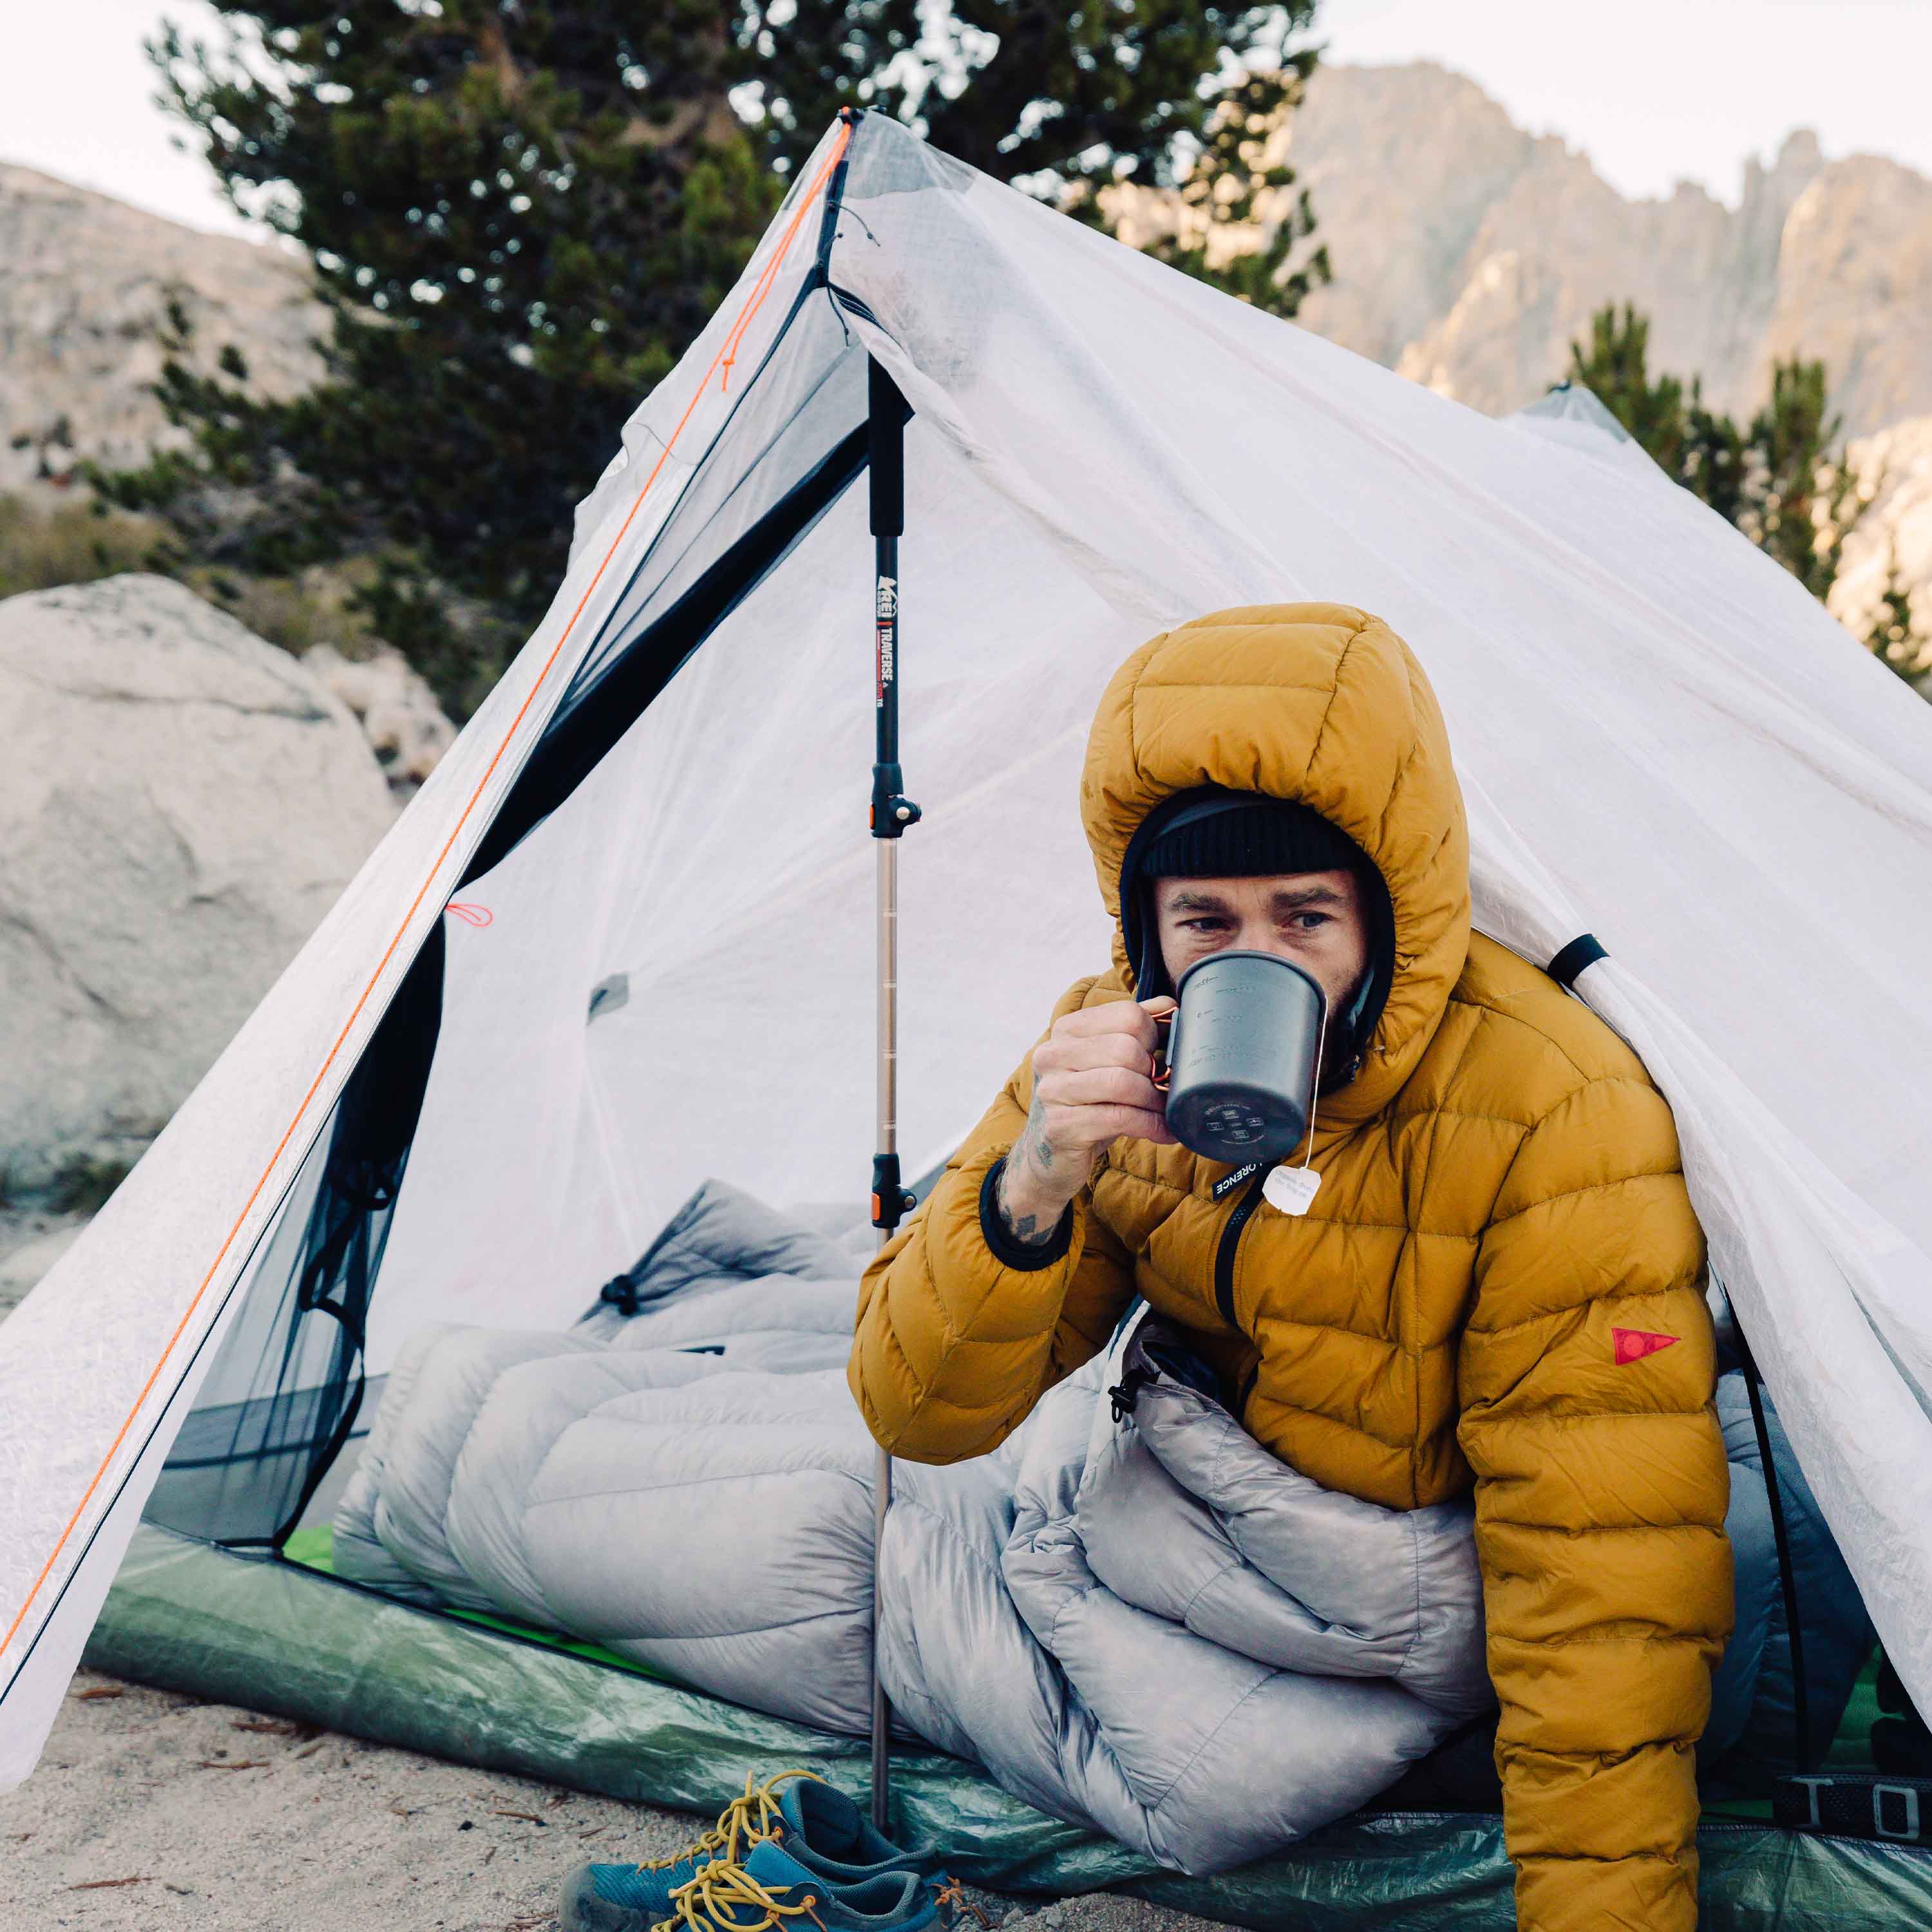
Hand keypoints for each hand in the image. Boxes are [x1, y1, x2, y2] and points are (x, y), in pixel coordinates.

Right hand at [997, 997, 1177, 1245]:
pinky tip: (1164, 1132)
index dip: (1155, 1037)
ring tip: (1165, 1111)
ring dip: (1154, 1101)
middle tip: (1164, 1090)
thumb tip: (1169, 1005)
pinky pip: (1119, 1118)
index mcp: (1066, 1030)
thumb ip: (1134, 1029)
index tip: (1161, 1058)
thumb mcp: (1108, 1062)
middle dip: (1155, 1073)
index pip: (1127, 1015)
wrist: (1050, 1155)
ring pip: (1123, 1083)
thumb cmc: (1087, 1103)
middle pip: (1126, 1049)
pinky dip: (1151, 1126)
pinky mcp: (1060, 1126)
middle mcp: (1052, 1054)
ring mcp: (1052, 1091)